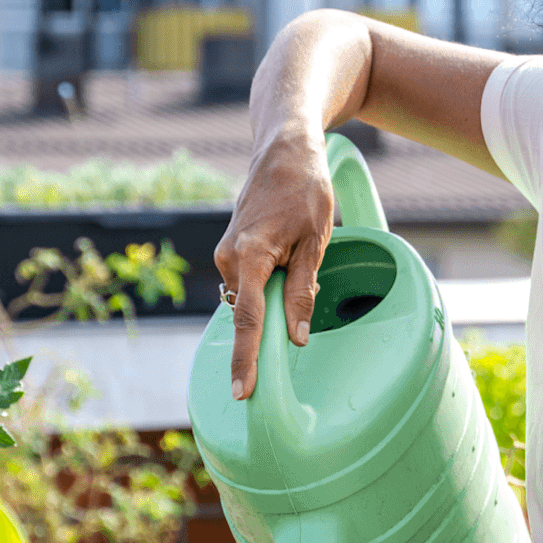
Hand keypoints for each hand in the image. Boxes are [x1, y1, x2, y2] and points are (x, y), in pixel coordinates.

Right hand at [213, 129, 333, 399]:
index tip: (243, 391)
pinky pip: (250, 286)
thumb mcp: (316, 242)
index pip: (248, 320)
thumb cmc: (304, 190)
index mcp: (249, 256)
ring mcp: (226, 256)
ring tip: (298, 255)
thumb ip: (303, 291)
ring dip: (274, 298)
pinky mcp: (230, 254)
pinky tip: (286, 260)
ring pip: (252, 299)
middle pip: (250, 313)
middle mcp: (228, 259)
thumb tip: (297, 338)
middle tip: (302, 279)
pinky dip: (268, 287)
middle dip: (273, 320)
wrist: (283, 150)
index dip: (246, 359)